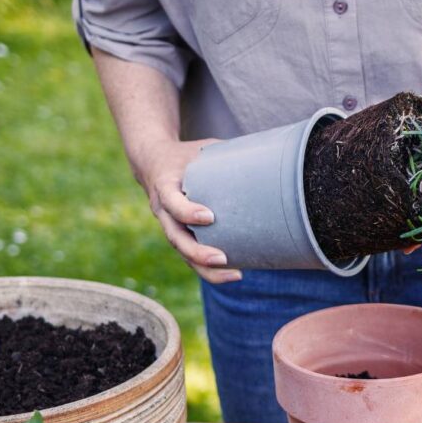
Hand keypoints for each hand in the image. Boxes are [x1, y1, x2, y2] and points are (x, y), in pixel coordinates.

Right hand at [134, 138, 242, 283]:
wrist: (153, 162)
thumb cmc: (186, 154)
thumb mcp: (201, 148)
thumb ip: (226, 152)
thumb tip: (268, 151)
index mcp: (164, 185)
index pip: (172, 202)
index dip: (187, 211)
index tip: (209, 217)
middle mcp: (162, 210)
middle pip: (175, 238)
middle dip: (198, 252)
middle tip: (222, 258)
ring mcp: (168, 225)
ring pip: (183, 253)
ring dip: (206, 268)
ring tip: (235, 274)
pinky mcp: (177, 235)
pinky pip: (189, 256)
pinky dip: (209, 269)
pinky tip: (234, 273)